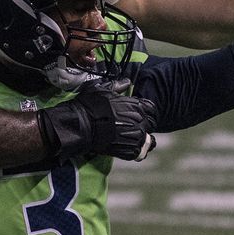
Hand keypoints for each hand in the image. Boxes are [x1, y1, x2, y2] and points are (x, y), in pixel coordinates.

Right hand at [37, 88, 156, 162]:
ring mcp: (136, 137)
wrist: (82, 126)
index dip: (145, 111)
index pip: (151, 108)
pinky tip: (125, 147)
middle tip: (132, 126)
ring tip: (130, 139)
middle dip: (143, 124)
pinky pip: (139, 152)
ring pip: (147, 140)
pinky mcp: (129, 151)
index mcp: (136, 105)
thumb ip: (117, 86)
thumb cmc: (91, 106)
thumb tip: (126, 82)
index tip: (139, 113)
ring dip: (140, 139)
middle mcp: (140, 121)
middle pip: (150, 124)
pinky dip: (134, 151)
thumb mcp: (102, 90)